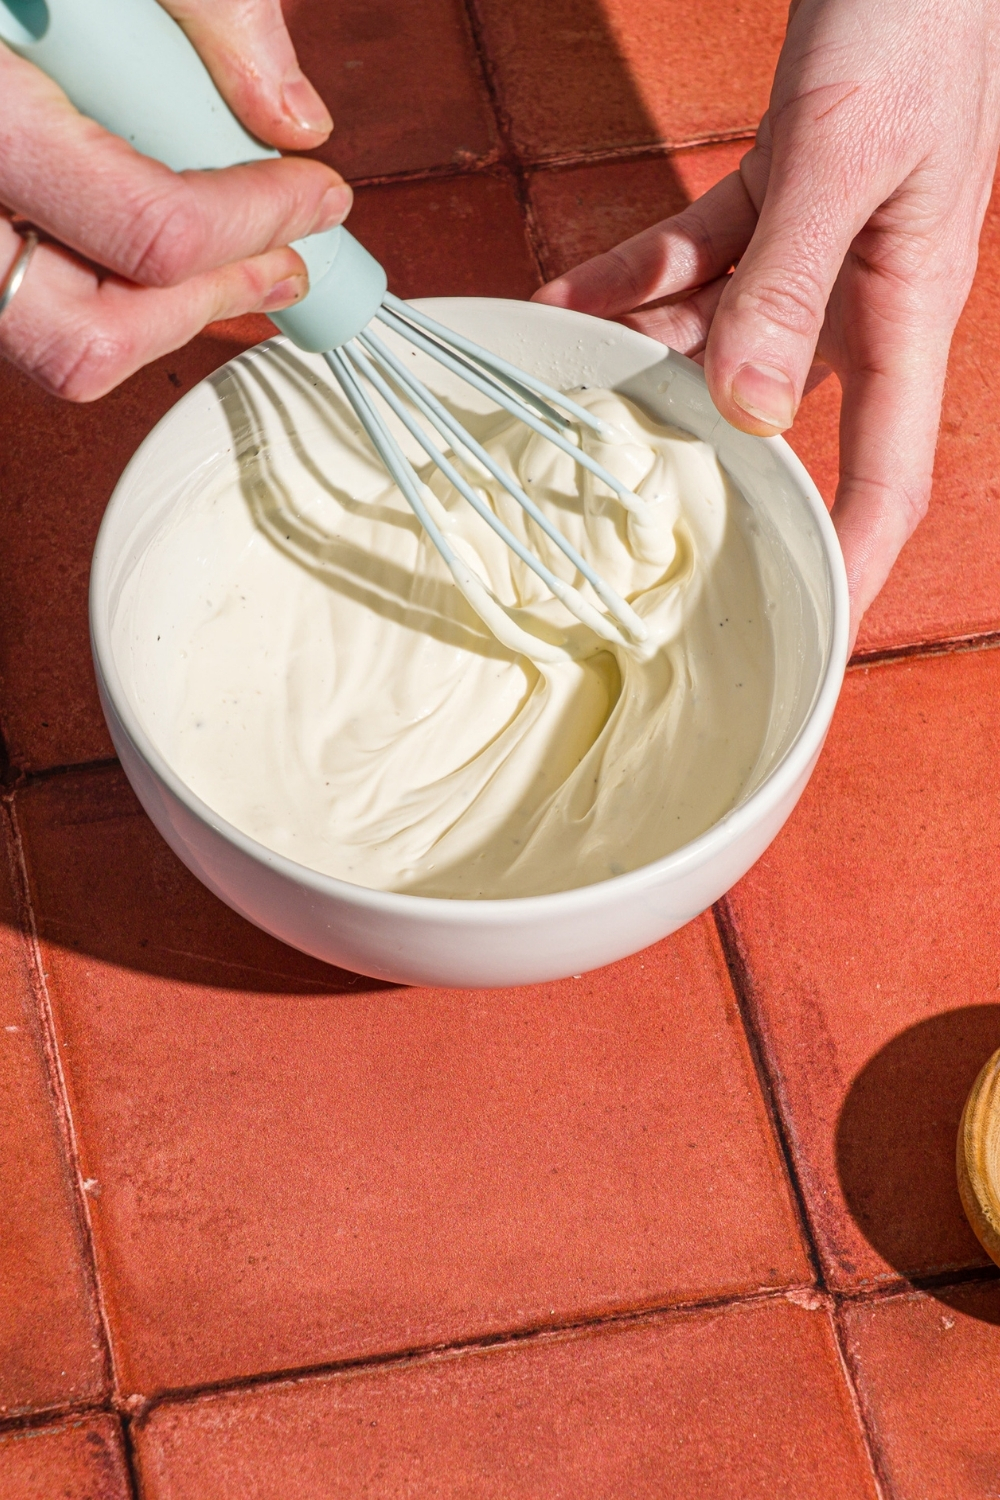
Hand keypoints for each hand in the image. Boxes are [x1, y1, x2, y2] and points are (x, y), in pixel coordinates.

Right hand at [0, 0, 349, 399]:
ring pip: (53, 347)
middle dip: (204, 306)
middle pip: (83, 340)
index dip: (256, 223)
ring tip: (235, 257)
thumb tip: (291, 115)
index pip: (149, 230)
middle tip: (282, 261)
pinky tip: (155, 237)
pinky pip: (26, 306)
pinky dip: (108, 289)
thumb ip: (202, 5)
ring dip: (160, 316)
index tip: (317, 195)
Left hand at [533, 0, 999, 644]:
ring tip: (558, 376)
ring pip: (718, 333)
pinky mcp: (782, 196)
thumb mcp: (846, 155)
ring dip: (639, 353)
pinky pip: (697, 256)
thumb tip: (742, 408)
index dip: (852, 560)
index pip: (888, 474)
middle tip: (615, 500)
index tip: (803, 629)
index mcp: (906, 309)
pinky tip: (567, 295)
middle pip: (775, 412)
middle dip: (697, 453)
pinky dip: (635, 274)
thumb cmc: (913, 25)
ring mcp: (818, 249)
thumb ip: (789, 281)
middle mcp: (860, 295)